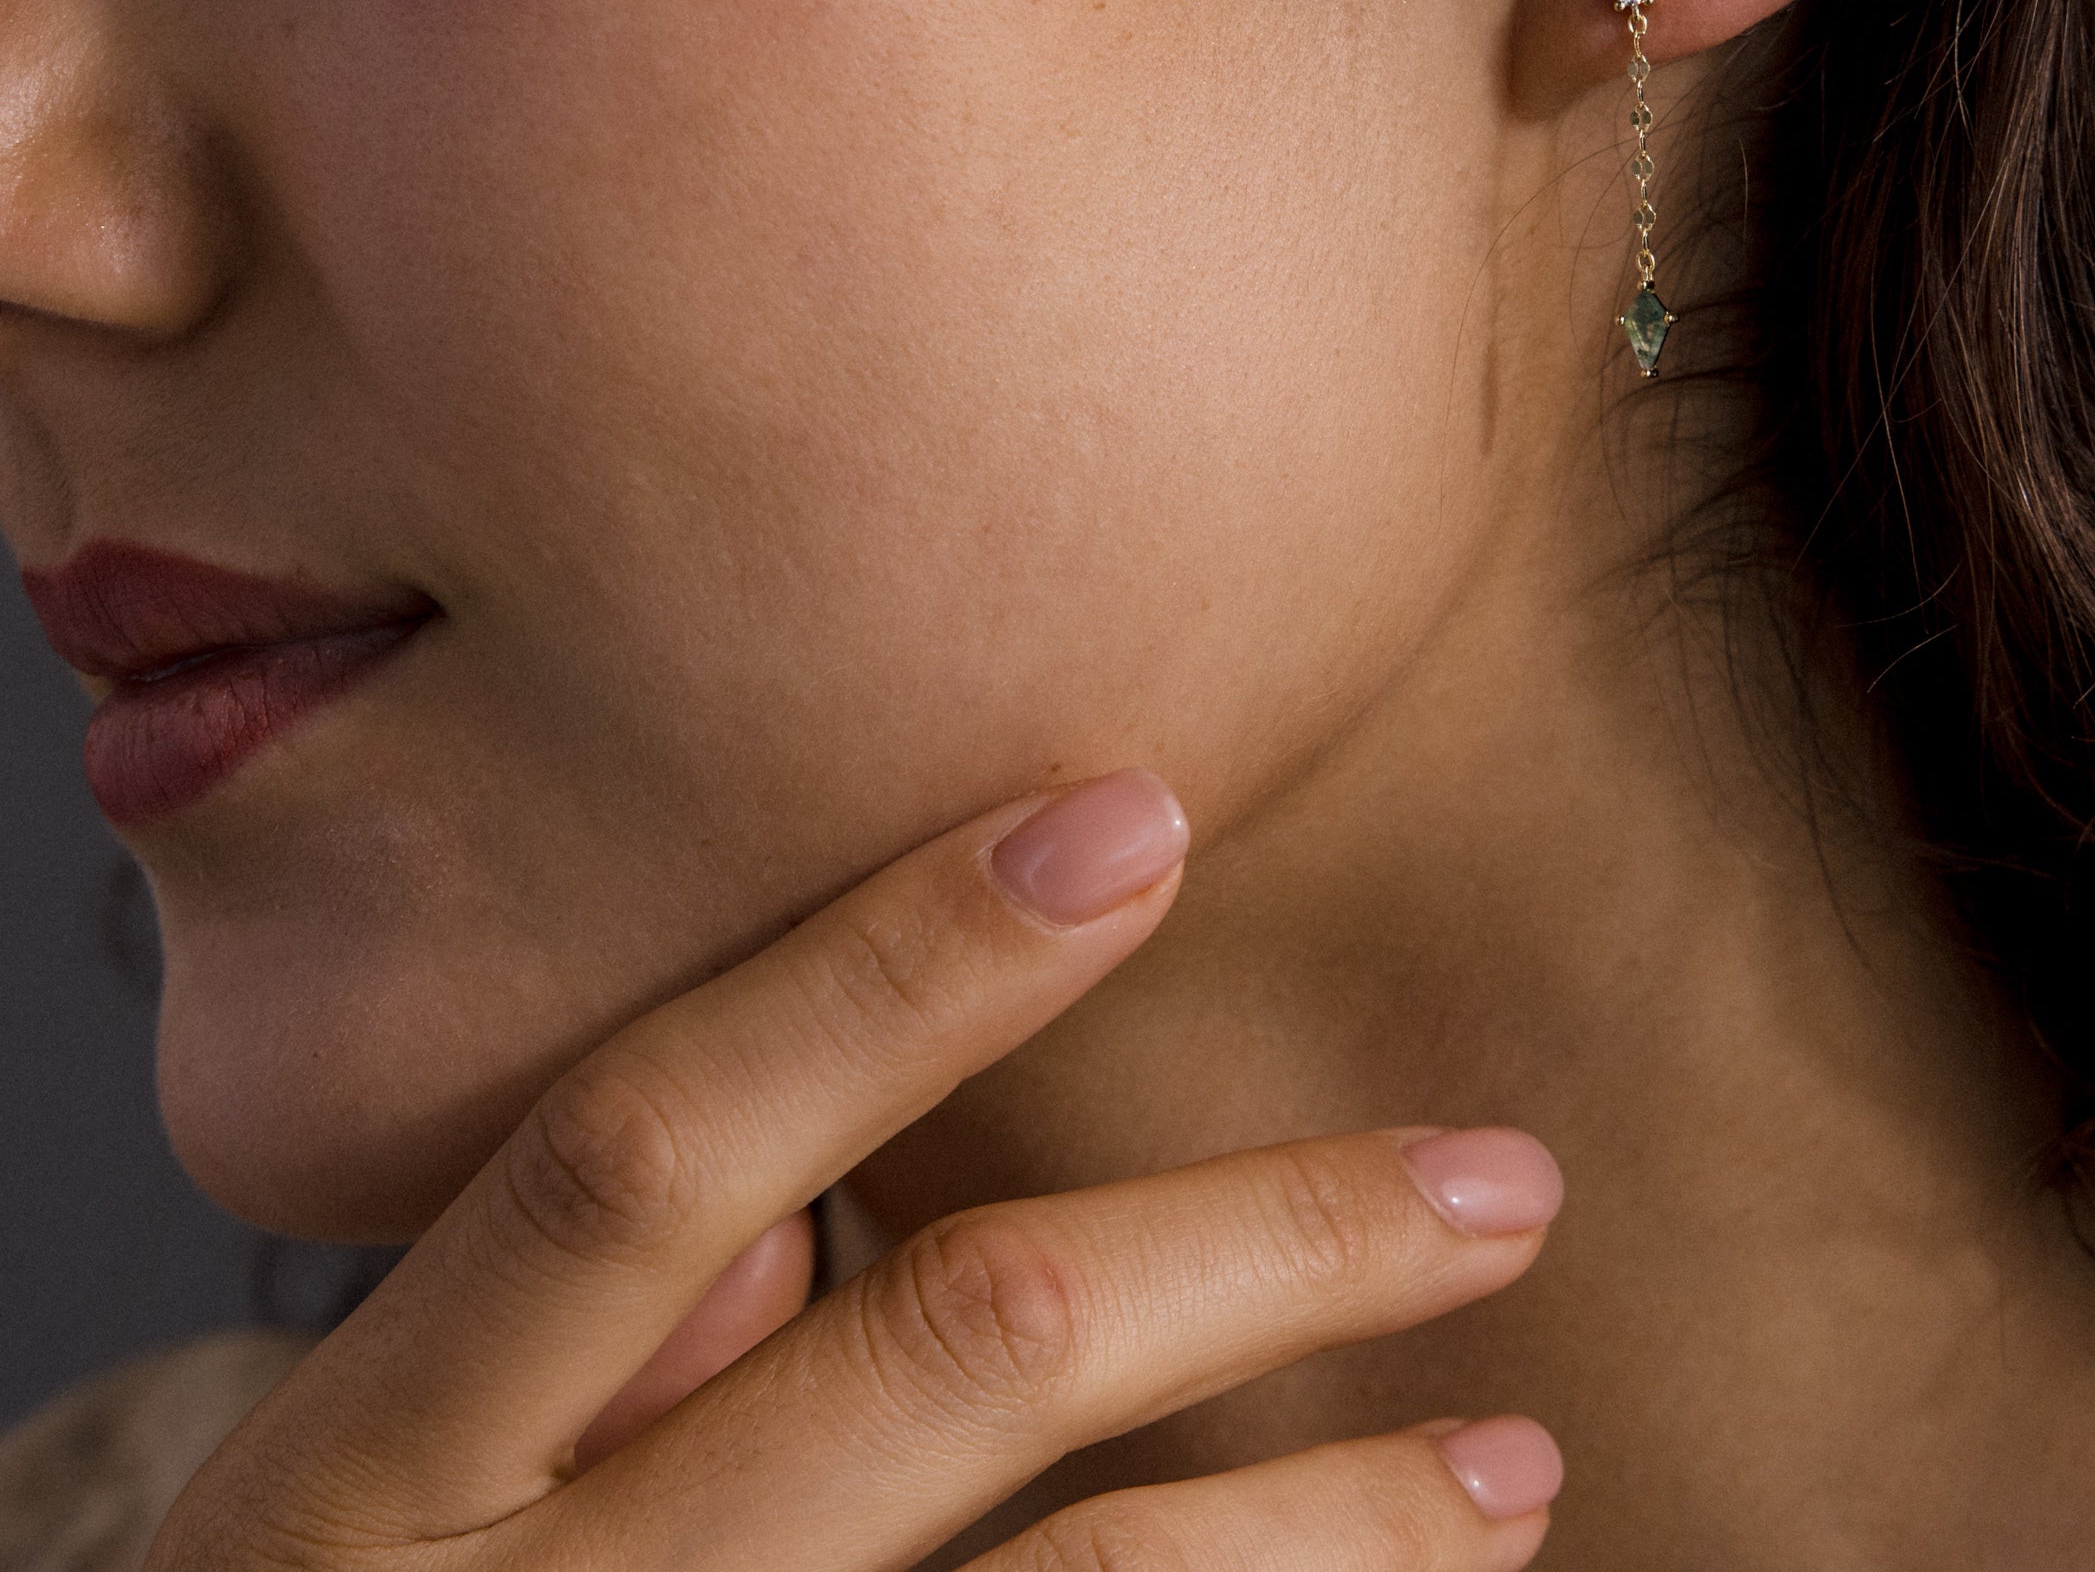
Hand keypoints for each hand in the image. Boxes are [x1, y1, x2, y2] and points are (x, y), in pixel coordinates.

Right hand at [148, 771, 1565, 1568]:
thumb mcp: (357, 1525)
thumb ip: (554, 1356)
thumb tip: (794, 1208)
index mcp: (377, 1476)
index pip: (654, 1148)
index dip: (897, 965)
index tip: (1140, 811)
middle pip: (952, 1352)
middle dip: (1263, 1243)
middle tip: (1504, 1176)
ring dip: (1339, 1520)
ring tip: (1519, 1462)